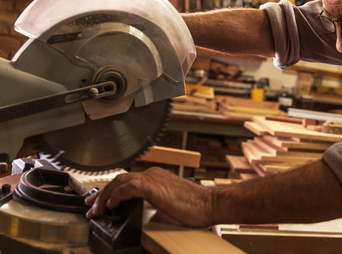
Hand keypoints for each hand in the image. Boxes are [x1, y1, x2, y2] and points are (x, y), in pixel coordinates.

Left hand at [85, 167, 212, 226]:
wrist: (209, 203)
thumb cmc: (195, 206)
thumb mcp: (169, 203)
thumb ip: (154, 202)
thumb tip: (140, 209)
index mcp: (156, 177)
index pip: (127, 181)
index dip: (111, 191)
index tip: (102, 202)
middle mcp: (153, 174)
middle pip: (120, 179)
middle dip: (102, 193)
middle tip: (91, 205)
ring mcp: (153, 178)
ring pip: (120, 181)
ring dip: (105, 195)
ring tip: (96, 209)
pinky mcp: (154, 187)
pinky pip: (128, 187)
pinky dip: (117, 194)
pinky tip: (111, 205)